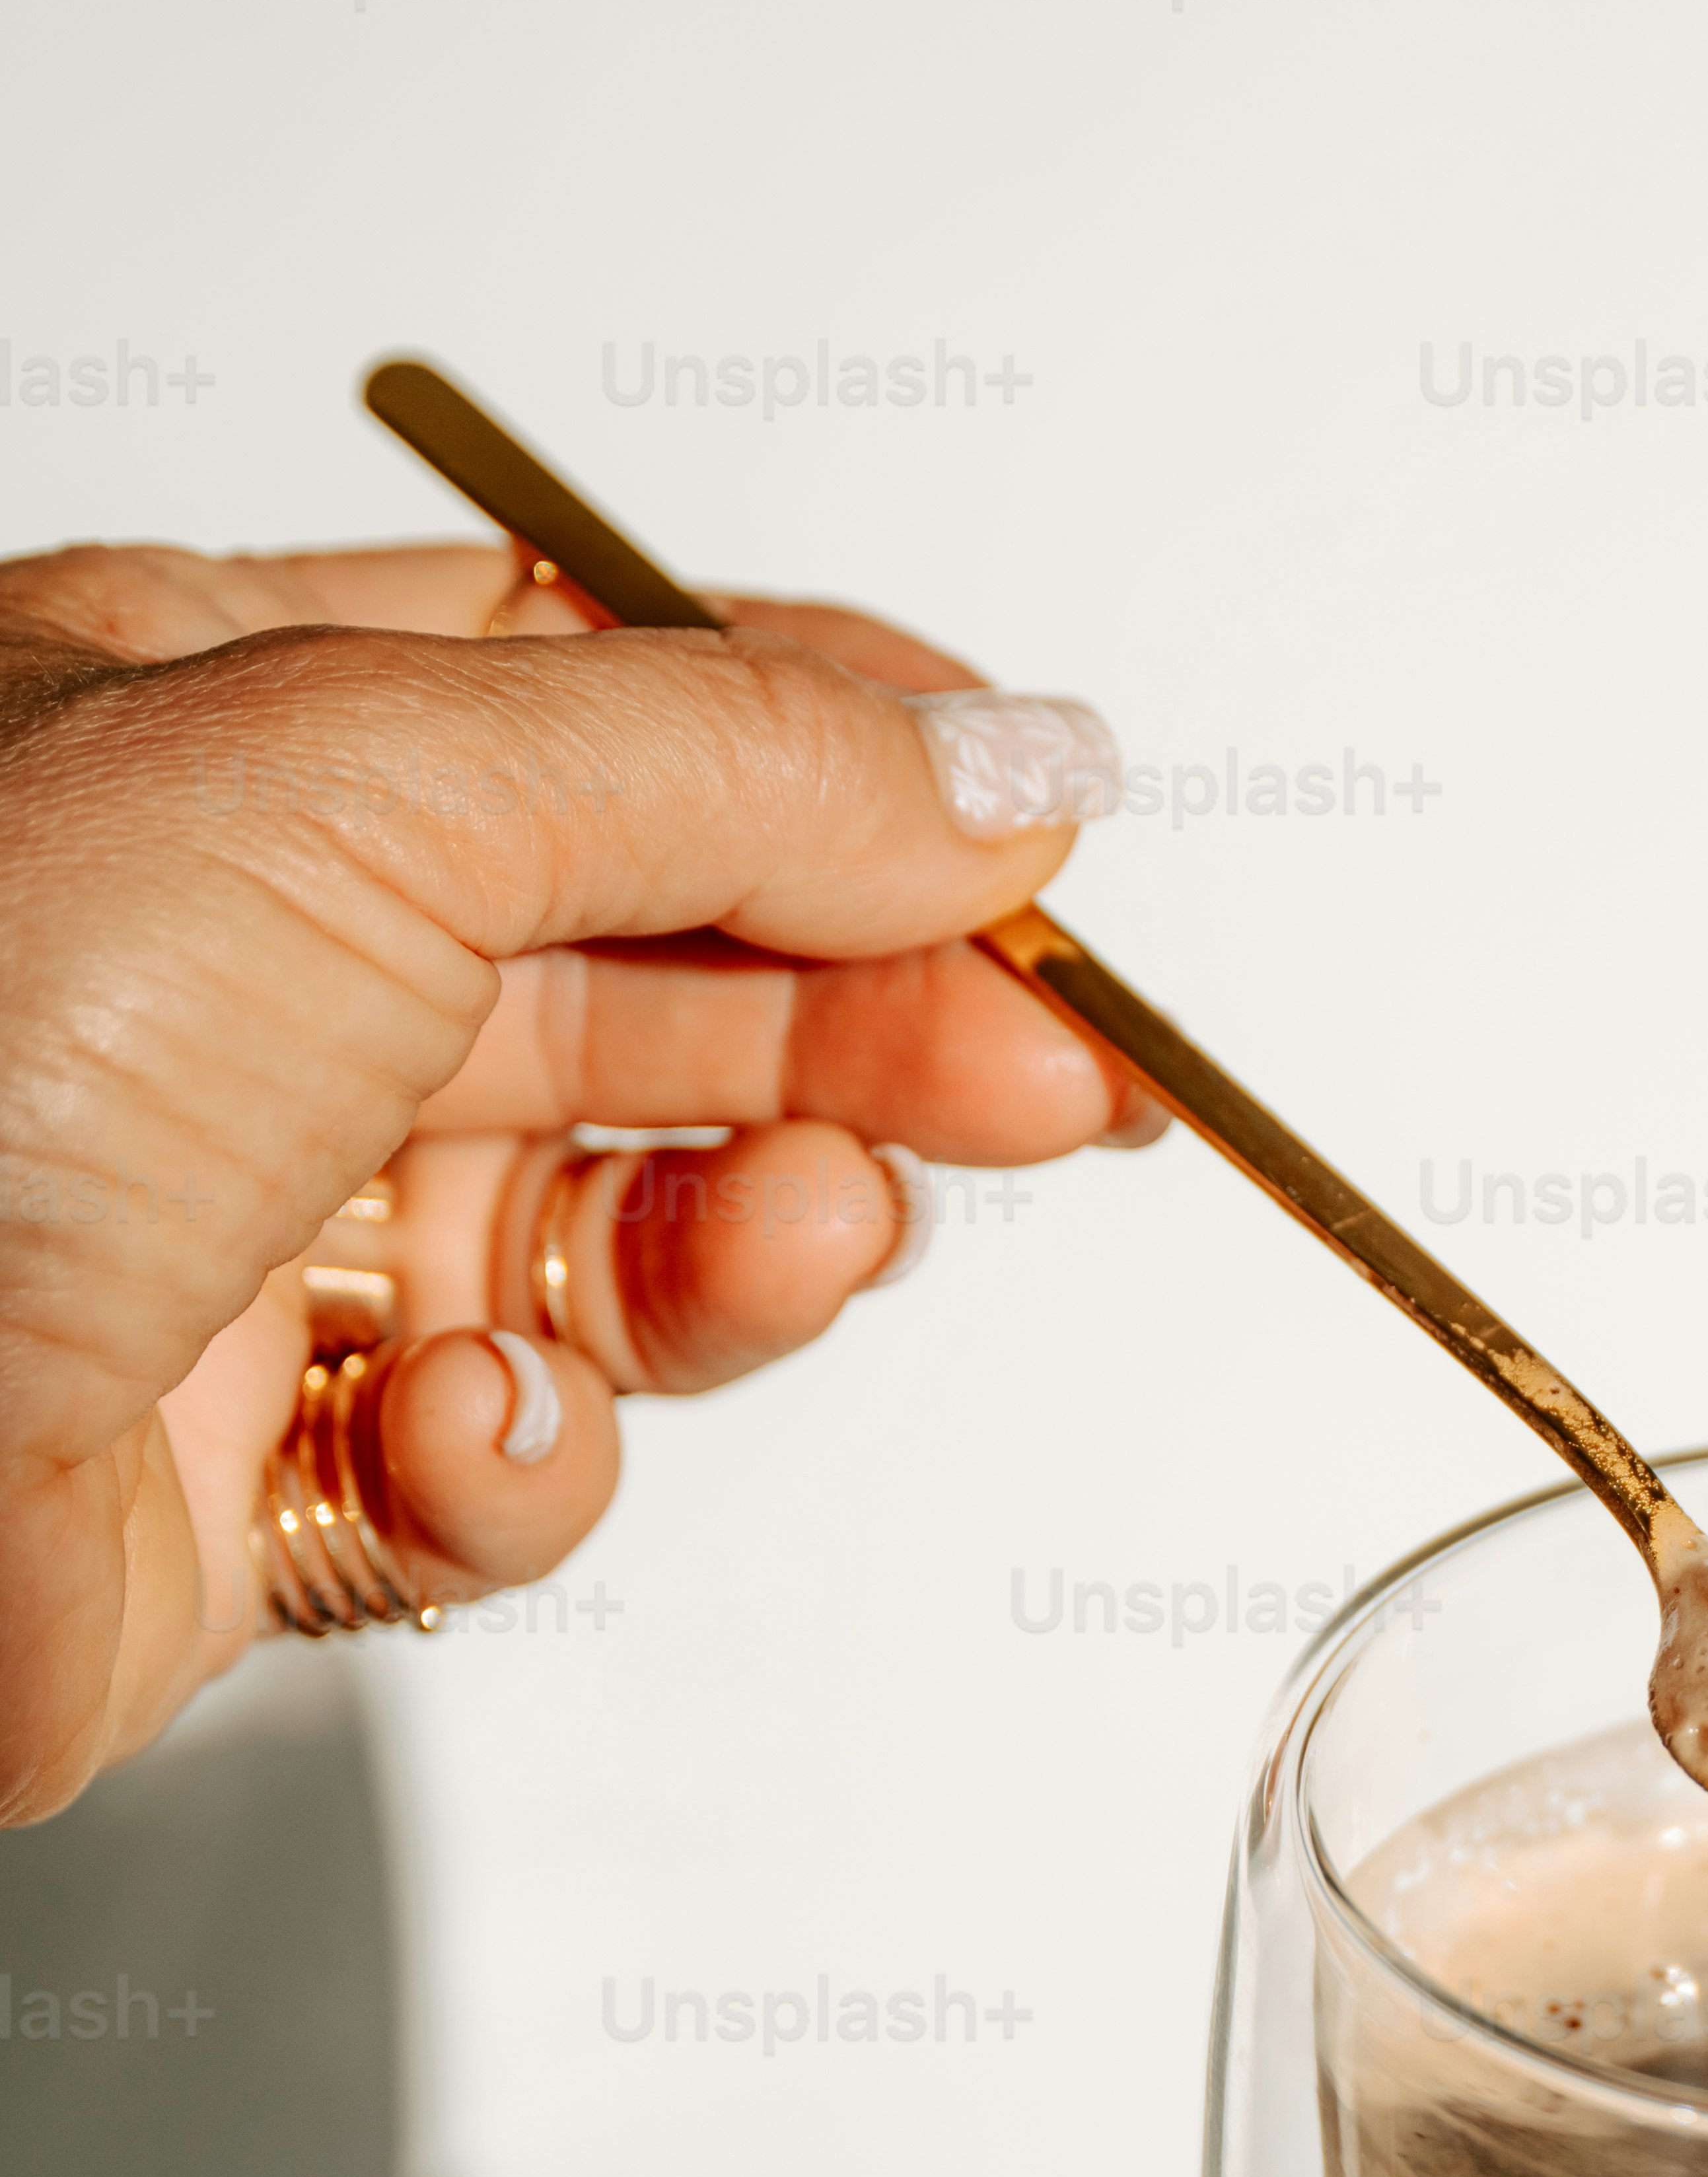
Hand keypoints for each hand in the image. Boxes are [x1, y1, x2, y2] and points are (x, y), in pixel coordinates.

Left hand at [0, 537, 1138, 1822]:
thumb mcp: (365, 780)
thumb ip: (725, 756)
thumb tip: (1003, 756)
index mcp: (194, 725)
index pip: (600, 696)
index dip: (847, 761)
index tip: (1044, 840)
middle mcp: (208, 969)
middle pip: (643, 970)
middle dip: (863, 1026)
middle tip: (1044, 1080)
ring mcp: (226, 1230)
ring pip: (605, 1234)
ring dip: (739, 1253)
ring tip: (795, 1244)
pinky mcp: (233, 1480)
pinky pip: (490, 1464)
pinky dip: (526, 1462)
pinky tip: (464, 1431)